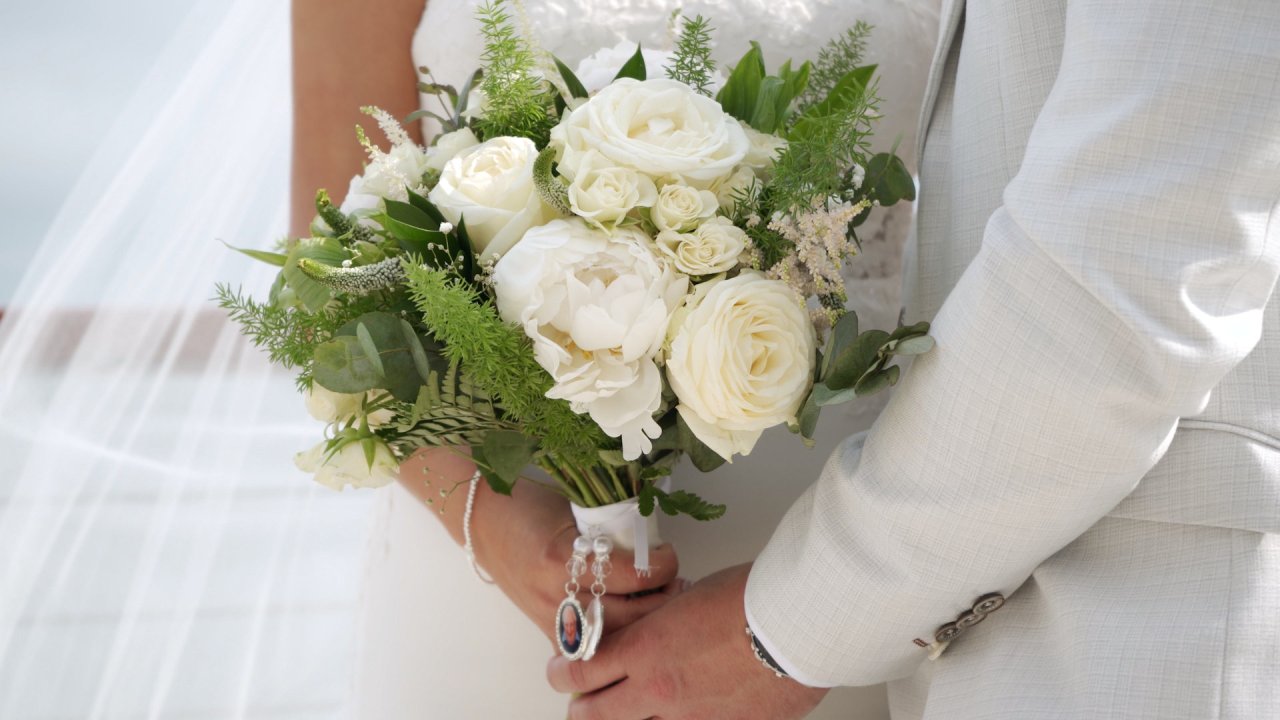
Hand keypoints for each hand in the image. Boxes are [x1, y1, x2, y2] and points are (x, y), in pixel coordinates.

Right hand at [402, 448, 684, 642]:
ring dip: (644, 625)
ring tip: (661, 606)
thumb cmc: (528, 506)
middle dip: (663, 602)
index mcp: (565, 557)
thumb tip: (656, 544)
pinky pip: (592, 646)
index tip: (669, 556)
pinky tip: (631, 623)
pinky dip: (616, 637)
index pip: (635, 575)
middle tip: (678, 585)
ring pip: (614, 639)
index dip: (664, 566)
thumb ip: (612, 529)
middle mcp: (557, 593)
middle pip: (630, 616)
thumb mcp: (576, 509)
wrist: (482, 520)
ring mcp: (551, 616)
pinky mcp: (548, 630)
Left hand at [546, 563, 828, 718]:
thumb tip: (664, 626)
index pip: (580, 670)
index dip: (562, 673)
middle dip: (582, 708)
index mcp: (644, 649)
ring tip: (631, 708)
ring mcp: (690, 718)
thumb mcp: (691, 598)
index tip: (559, 670)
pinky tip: (691, 710)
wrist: (798, 624)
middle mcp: (657, 691)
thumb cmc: (752, 597)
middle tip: (580, 701)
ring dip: (628, 718)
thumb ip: (666, 621)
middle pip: (594, 715)